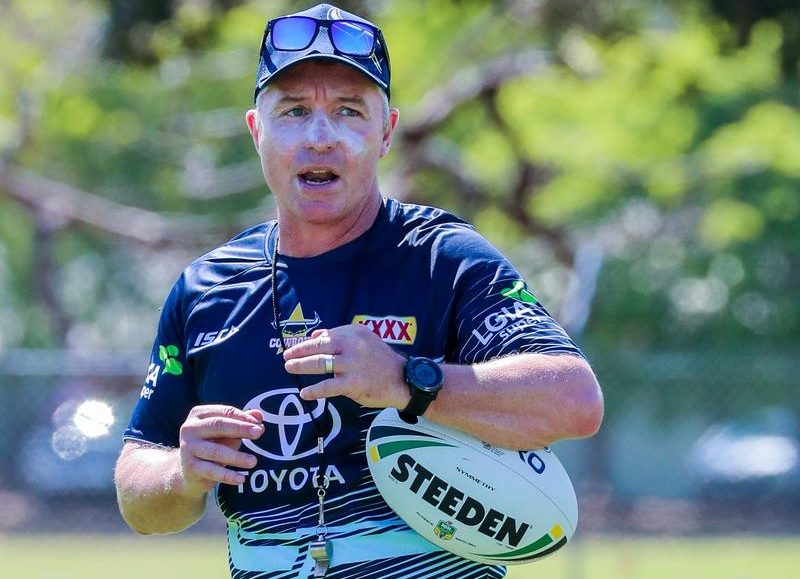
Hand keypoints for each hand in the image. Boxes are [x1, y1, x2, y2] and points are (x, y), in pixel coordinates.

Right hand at [178, 405, 263, 493]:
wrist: (188, 471)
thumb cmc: (212, 445)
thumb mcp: (228, 432)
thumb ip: (243, 422)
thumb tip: (259, 415)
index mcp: (199, 414)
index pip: (224, 412)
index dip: (243, 417)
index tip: (259, 423)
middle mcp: (190, 428)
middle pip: (218, 425)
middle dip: (240, 428)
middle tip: (259, 432)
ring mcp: (188, 448)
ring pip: (216, 451)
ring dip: (236, 457)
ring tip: (253, 461)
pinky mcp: (189, 466)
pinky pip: (211, 471)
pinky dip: (227, 475)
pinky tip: (241, 478)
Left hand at [283, 324, 408, 408]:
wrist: (402, 379)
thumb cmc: (380, 359)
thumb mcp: (364, 339)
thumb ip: (339, 335)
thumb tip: (315, 335)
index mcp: (353, 333)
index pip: (324, 336)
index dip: (307, 342)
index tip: (295, 348)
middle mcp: (352, 346)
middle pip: (319, 347)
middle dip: (299, 351)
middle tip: (286, 357)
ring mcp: (352, 364)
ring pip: (320, 363)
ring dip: (302, 366)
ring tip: (289, 368)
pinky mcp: (354, 383)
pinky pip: (329, 386)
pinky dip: (315, 390)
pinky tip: (305, 393)